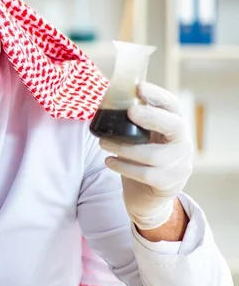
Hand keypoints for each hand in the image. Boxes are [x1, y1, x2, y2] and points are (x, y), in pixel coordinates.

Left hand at [99, 82, 192, 229]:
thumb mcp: (140, 139)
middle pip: (174, 125)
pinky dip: (123, 166)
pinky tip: (109, 161)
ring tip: (103, 143)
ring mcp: (178, 165)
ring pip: (152, 154)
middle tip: (130, 112)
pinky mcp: (168, 183)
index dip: (158, 95)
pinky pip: (144, 174)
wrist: (147, 198)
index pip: (172, 106)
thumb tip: (110, 100)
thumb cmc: (140, 162)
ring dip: (123, 147)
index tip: (139, 87)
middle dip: (152, 116)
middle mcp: (182, 144)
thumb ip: (134, 123)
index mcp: (174, 127)